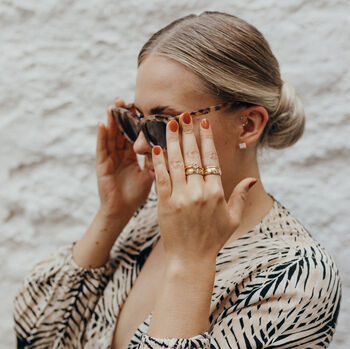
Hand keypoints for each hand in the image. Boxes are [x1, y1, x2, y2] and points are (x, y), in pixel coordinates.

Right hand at [96, 98, 152, 218]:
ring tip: (112, 106)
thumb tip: (168, 149)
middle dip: (121, 116)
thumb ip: (155, 161)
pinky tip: (102, 124)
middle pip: (120, 132)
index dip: (134, 122)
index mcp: (130, 157)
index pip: (132, 135)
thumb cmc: (135, 195)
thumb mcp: (149, 175)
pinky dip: (101, 137)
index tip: (139, 108)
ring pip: (110, 136)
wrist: (122, 211)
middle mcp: (119, 155)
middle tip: (124, 100)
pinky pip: (102, 149)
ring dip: (110, 121)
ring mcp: (109, 159)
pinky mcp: (102, 165)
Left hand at [151, 113, 256, 264]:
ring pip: (176, 163)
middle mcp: (199, 192)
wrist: (191, 259)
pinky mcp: (165, 204)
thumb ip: (241, 196)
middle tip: (183, 115)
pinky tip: (156, 148)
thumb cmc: (213, 240)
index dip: (206, 139)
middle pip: (193, 156)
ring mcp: (181, 197)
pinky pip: (162, 178)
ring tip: (168, 124)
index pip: (211, 159)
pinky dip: (158, 162)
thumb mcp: (232, 219)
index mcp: (216, 193)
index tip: (202, 124)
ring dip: (172, 141)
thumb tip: (252, 180)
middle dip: (187, 133)